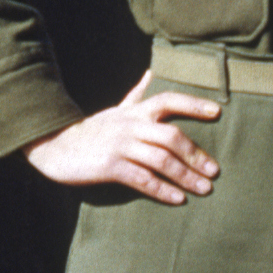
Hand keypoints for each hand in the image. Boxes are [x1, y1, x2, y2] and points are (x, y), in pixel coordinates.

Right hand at [23, 74, 221, 202]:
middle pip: (171, 136)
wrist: (55, 146)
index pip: (168, 99)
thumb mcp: (115, 110)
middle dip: (196, 154)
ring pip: (161, 160)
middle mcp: (130, 126)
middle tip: (214, 171)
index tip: (217, 112)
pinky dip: (162, 189)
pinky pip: (142, 179)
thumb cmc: (92, 130)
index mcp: (134, 112)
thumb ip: (136, 94)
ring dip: (185, 176)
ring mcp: (120, 146)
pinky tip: (178, 199)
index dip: (193, 104)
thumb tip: (151, 72)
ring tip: (204, 189)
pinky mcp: (110, 166)